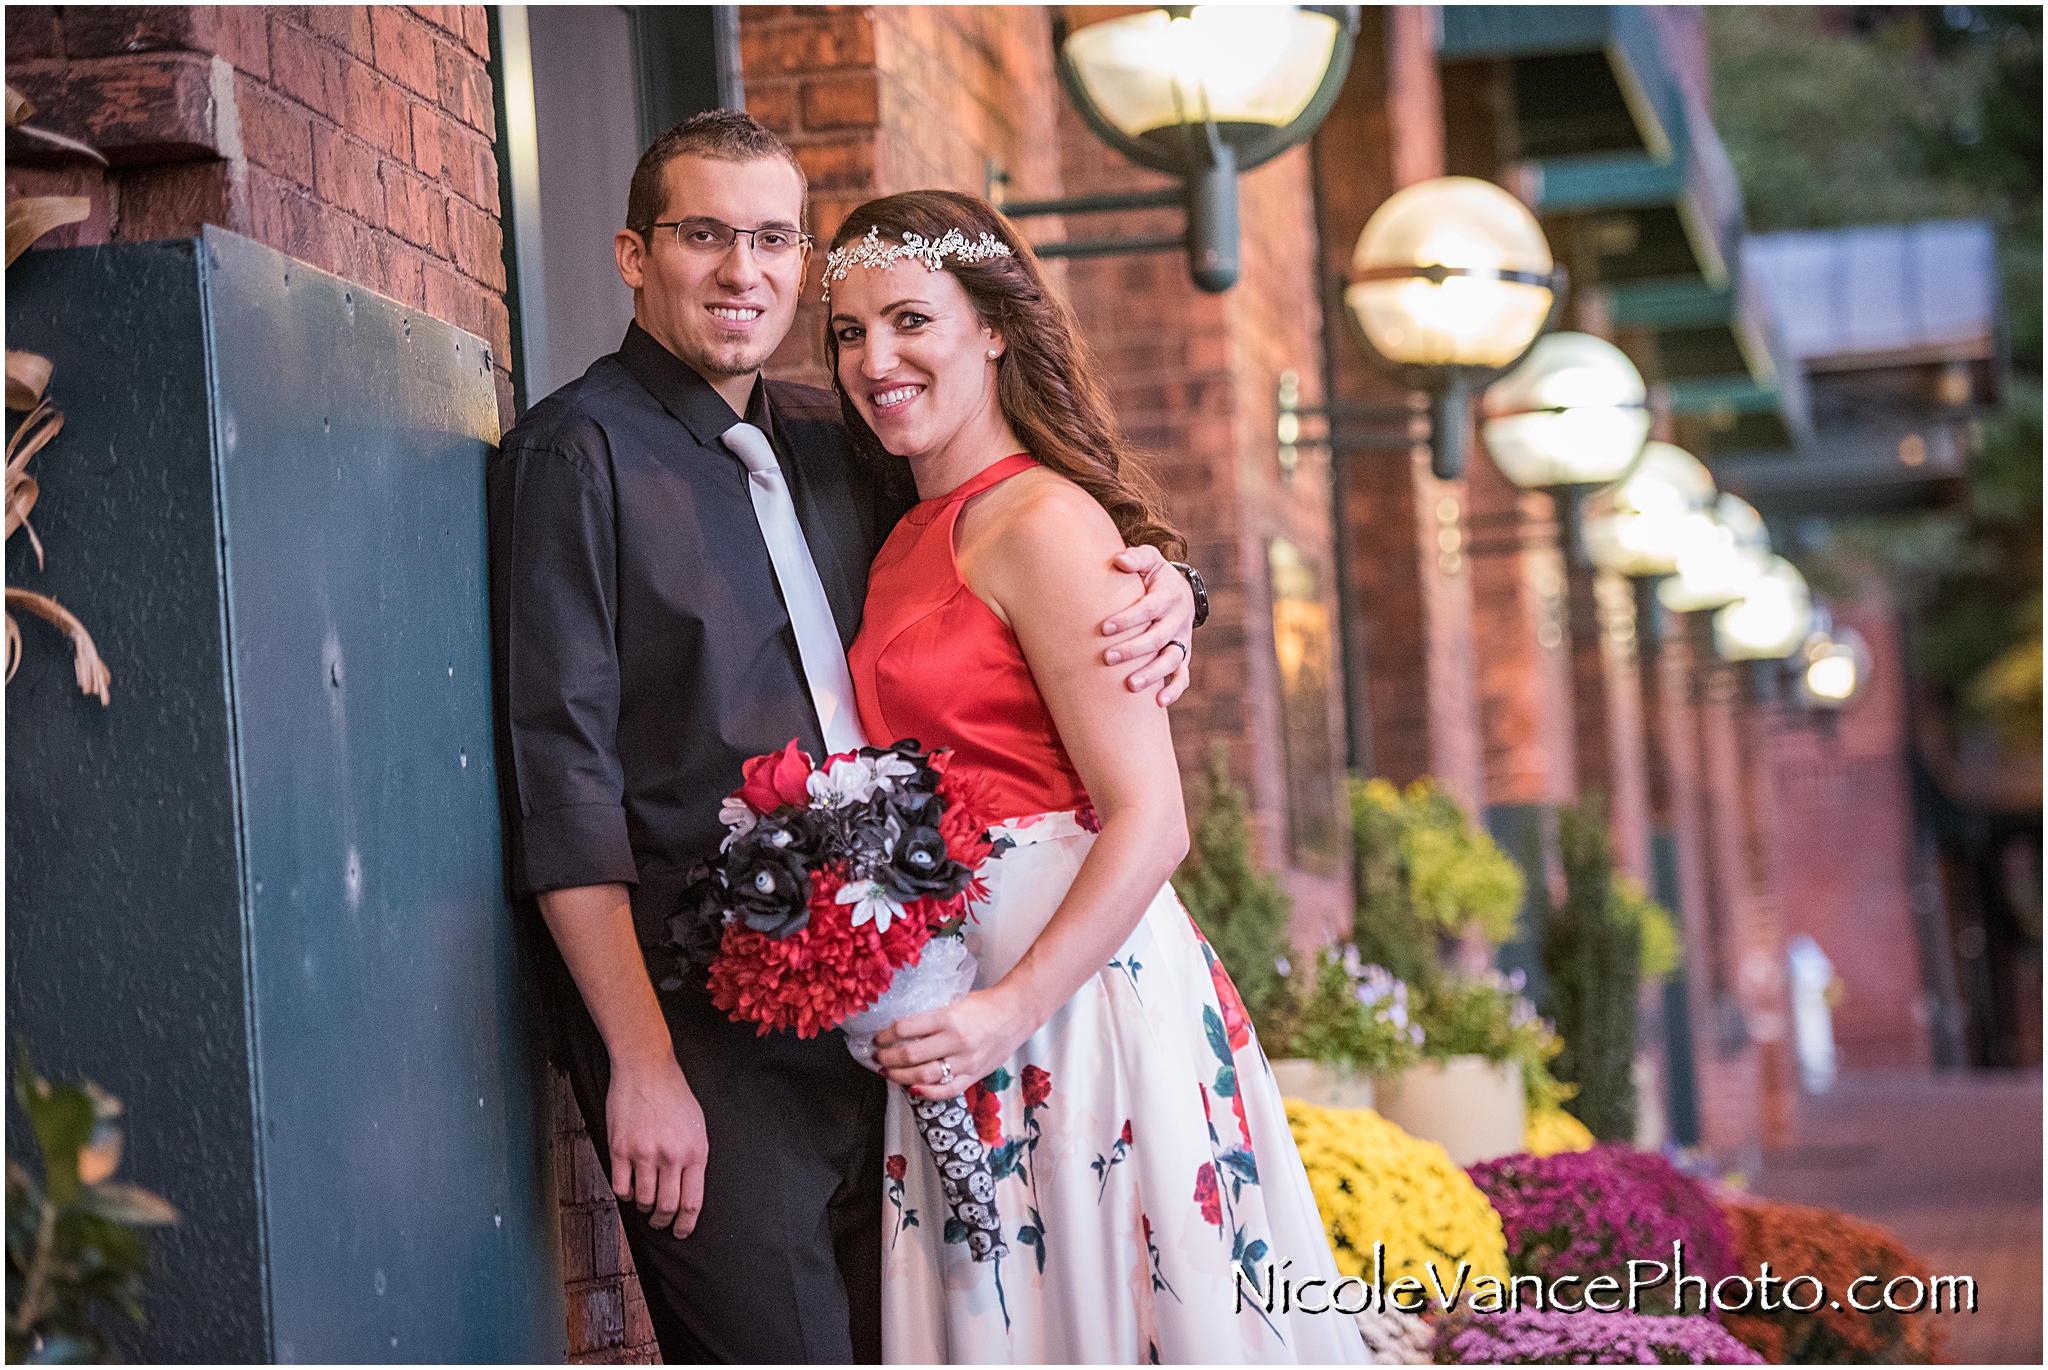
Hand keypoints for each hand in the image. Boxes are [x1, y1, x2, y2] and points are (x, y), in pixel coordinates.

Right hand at [605, 1053, 708, 1237]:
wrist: (646, 1069)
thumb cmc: (674, 1095)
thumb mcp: (697, 1127)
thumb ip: (694, 1158)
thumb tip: (688, 1191)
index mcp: (695, 1152)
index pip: (692, 1202)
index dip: (685, 1224)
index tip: (681, 1232)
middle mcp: (671, 1156)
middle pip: (667, 1207)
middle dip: (663, 1222)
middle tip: (660, 1223)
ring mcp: (644, 1153)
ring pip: (644, 1200)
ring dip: (645, 1208)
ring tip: (646, 1203)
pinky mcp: (620, 1149)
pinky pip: (621, 1187)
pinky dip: (626, 1195)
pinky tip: (630, 1188)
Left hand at [872, 987, 1035, 1099]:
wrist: (1016, 1014)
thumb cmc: (984, 1005)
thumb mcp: (954, 1003)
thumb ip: (931, 1018)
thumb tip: (900, 1031)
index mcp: (949, 1017)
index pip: (906, 1028)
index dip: (886, 1035)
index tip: (878, 1037)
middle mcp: (956, 1041)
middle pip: (911, 1055)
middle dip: (888, 1057)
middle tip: (878, 1056)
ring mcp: (966, 1062)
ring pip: (924, 1076)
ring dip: (900, 1076)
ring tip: (888, 1072)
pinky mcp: (974, 1075)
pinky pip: (946, 1090)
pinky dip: (925, 1093)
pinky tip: (911, 1088)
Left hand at [1101, 546, 1195, 705]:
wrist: (1180, 592)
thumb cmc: (1155, 576)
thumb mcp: (1149, 560)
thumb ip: (1136, 557)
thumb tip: (1119, 560)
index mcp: (1169, 596)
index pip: (1149, 608)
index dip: (1128, 618)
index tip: (1105, 627)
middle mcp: (1178, 620)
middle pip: (1158, 637)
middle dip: (1134, 649)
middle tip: (1108, 657)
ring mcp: (1182, 640)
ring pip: (1172, 660)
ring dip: (1153, 674)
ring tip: (1131, 685)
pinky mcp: (1183, 656)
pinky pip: (1183, 676)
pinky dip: (1174, 690)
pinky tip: (1158, 703)